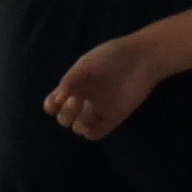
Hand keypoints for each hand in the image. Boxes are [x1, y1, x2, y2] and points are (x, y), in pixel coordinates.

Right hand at [45, 33, 165, 140]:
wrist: (139, 60)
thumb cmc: (110, 57)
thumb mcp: (85, 65)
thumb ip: (70, 81)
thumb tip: (57, 99)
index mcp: (75, 85)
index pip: (55, 101)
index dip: (51, 105)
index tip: (55, 103)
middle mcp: (84, 99)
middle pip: (65, 117)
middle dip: (66, 113)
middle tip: (76, 100)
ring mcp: (99, 110)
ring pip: (79, 126)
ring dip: (78, 123)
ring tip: (86, 111)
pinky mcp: (114, 118)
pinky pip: (98, 132)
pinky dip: (91, 133)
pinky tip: (89, 128)